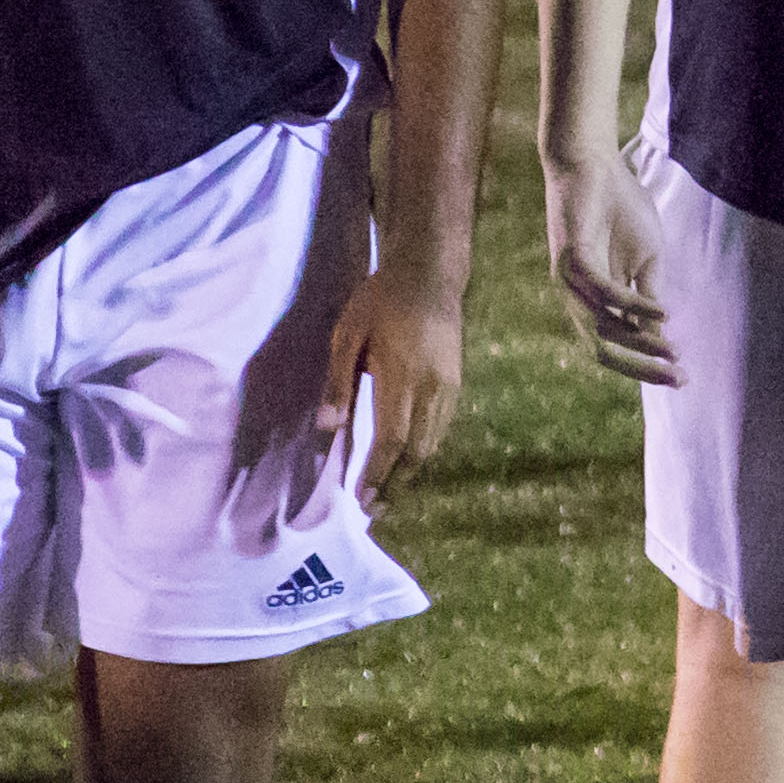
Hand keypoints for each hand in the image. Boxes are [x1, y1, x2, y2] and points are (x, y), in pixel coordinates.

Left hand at [315, 258, 465, 511]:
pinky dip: (426, 449)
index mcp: (402, 375)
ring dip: (412, 471)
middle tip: (374, 510)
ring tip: (389, 493)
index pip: (392, 439)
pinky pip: (443, 426)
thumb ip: (338, 380)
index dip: (377, 474)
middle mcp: (431, 386)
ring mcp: (449, 384)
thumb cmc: (381, 299)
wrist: (431, 271)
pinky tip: (410, 458)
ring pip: (434, 441)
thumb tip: (327, 427)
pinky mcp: (456, 379)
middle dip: (396, 484)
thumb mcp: (348, 332)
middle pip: (418, 450)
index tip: (361, 500)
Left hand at [542, 146, 675, 386]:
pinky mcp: (571, 258)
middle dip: (641, 368)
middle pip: (604, 350)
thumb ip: (648, 296)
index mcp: (591, 303)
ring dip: (640, 342)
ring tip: (672, 351)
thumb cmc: (621, 209)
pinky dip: (633, 304)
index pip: (616, 348)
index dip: (647, 366)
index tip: (682, 378)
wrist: (595, 164)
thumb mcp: (647, 258)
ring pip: (602, 328)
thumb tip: (661, 337)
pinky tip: (662, 308)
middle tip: (677, 378)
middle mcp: (575, 300)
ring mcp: (570, 281)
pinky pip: (603, 292)